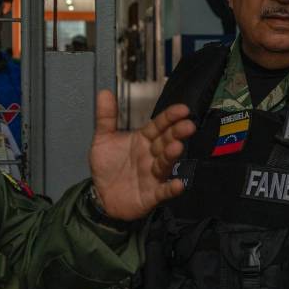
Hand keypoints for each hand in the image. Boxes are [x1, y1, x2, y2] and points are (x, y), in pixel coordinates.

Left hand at [88, 90, 194, 221]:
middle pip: (166, 142)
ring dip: (171, 156)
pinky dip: (171, 189)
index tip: (182, 109)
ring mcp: (153, 175)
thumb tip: (104, 92)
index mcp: (143, 140)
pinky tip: (178, 184)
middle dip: (177, 133)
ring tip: (177, 147)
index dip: (170, 117)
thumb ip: (106, 117)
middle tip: (188, 125)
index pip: (159, 125)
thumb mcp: (103, 139)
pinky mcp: (152, 195)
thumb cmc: (108, 166)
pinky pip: (163, 191)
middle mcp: (151, 156)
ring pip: (165, 163)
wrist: (101, 196)